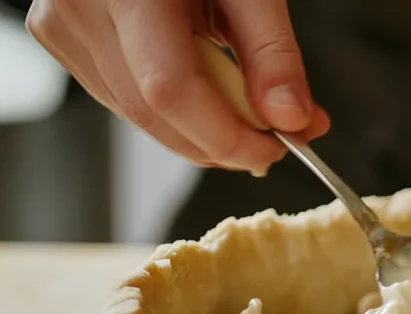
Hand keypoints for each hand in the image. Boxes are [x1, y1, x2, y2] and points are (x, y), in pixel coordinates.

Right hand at [26, 0, 329, 173]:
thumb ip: (272, 53)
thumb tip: (291, 120)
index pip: (170, 90)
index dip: (226, 135)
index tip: (277, 147)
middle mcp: (81, 9)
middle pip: (153, 112)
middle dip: (223, 140)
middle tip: (276, 135)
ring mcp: (64, 28)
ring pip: (140, 117)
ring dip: (203, 131)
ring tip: (247, 106)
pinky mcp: (66, 43)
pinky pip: (126, 101)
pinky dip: (177, 112)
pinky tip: (207, 90)